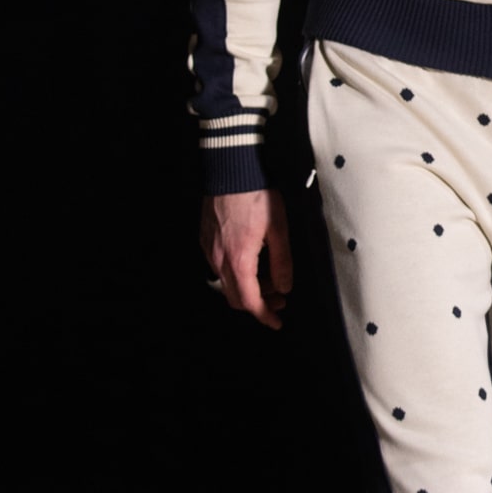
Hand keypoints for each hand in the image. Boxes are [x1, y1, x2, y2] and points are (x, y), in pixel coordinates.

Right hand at [198, 188, 292, 329]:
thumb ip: (282, 261)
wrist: (230, 170)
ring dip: (248, 287)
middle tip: (279, 300)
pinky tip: (252, 261)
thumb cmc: (255, 195)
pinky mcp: (206, 240)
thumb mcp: (279, 229)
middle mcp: (219, 259)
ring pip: (227, 283)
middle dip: (258, 304)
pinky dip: (236, 273)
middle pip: (235, 298)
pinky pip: (219, 267)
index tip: (276, 322)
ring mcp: (209, 250)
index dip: (264, 316)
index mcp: (239, 259)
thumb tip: (285, 287)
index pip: (250, 301)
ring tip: (269, 279)